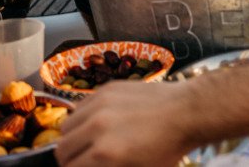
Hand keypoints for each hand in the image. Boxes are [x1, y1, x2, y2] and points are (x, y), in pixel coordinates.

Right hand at [57, 81, 190, 165]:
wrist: (186, 111)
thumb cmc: (167, 147)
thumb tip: (93, 165)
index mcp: (104, 154)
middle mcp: (96, 127)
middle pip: (62, 148)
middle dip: (69, 158)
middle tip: (81, 160)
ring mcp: (100, 104)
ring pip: (67, 125)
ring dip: (73, 135)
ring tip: (88, 140)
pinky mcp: (106, 88)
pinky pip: (81, 106)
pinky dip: (83, 116)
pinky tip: (98, 121)